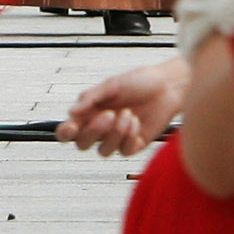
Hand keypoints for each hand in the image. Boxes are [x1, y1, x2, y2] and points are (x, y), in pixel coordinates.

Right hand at [55, 57, 189, 156]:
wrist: (167, 86)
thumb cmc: (138, 82)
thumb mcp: (111, 85)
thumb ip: (90, 98)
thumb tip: (71, 112)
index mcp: (90, 113)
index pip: (69, 130)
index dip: (66, 132)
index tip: (73, 125)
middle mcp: (101, 128)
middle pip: (83, 144)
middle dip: (94, 131)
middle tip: (109, 114)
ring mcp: (117, 138)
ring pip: (103, 151)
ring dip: (115, 133)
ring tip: (129, 114)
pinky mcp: (134, 144)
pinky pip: (124, 150)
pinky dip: (130, 136)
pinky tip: (137, 122)